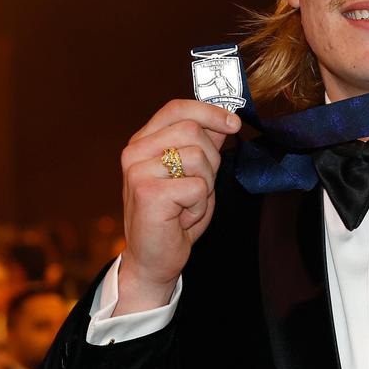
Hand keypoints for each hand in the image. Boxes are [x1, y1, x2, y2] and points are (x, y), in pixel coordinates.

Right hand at [117, 99, 239, 314]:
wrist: (153, 259)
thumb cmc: (173, 218)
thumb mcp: (193, 174)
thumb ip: (203, 146)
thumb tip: (224, 120)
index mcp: (143, 142)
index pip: (176, 109)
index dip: (209, 111)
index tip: (233, 124)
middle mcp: (134, 152)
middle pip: (192, 130)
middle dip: (211, 160)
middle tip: (199, 186)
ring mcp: (138, 171)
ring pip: (197, 157)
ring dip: (205, 186)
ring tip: (187, 204)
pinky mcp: (147, 192)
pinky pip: (196, 186)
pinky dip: (199, 206)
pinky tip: (182, 218)